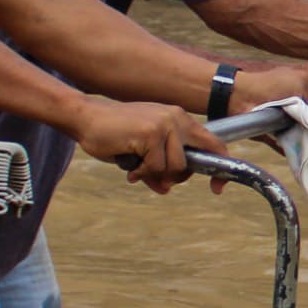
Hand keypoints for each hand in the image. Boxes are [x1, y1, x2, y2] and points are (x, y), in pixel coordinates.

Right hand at [69, 99, 223, 193]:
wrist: (86, 118)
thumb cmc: (114, 134)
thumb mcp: (143, 151)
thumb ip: (159, 167)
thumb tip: (166, 188)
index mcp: (180, 119)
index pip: (213, 143)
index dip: (221, 168)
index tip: (218, 188)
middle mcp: (176, 118)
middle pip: (193, 162)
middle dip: (176, 176)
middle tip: (152, 173)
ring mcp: (164, 124)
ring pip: (174, 167)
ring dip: (153, 173)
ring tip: (135, 165)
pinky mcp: (151, 134)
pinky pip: (156, 167)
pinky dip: (141, 172)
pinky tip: (129, 164)